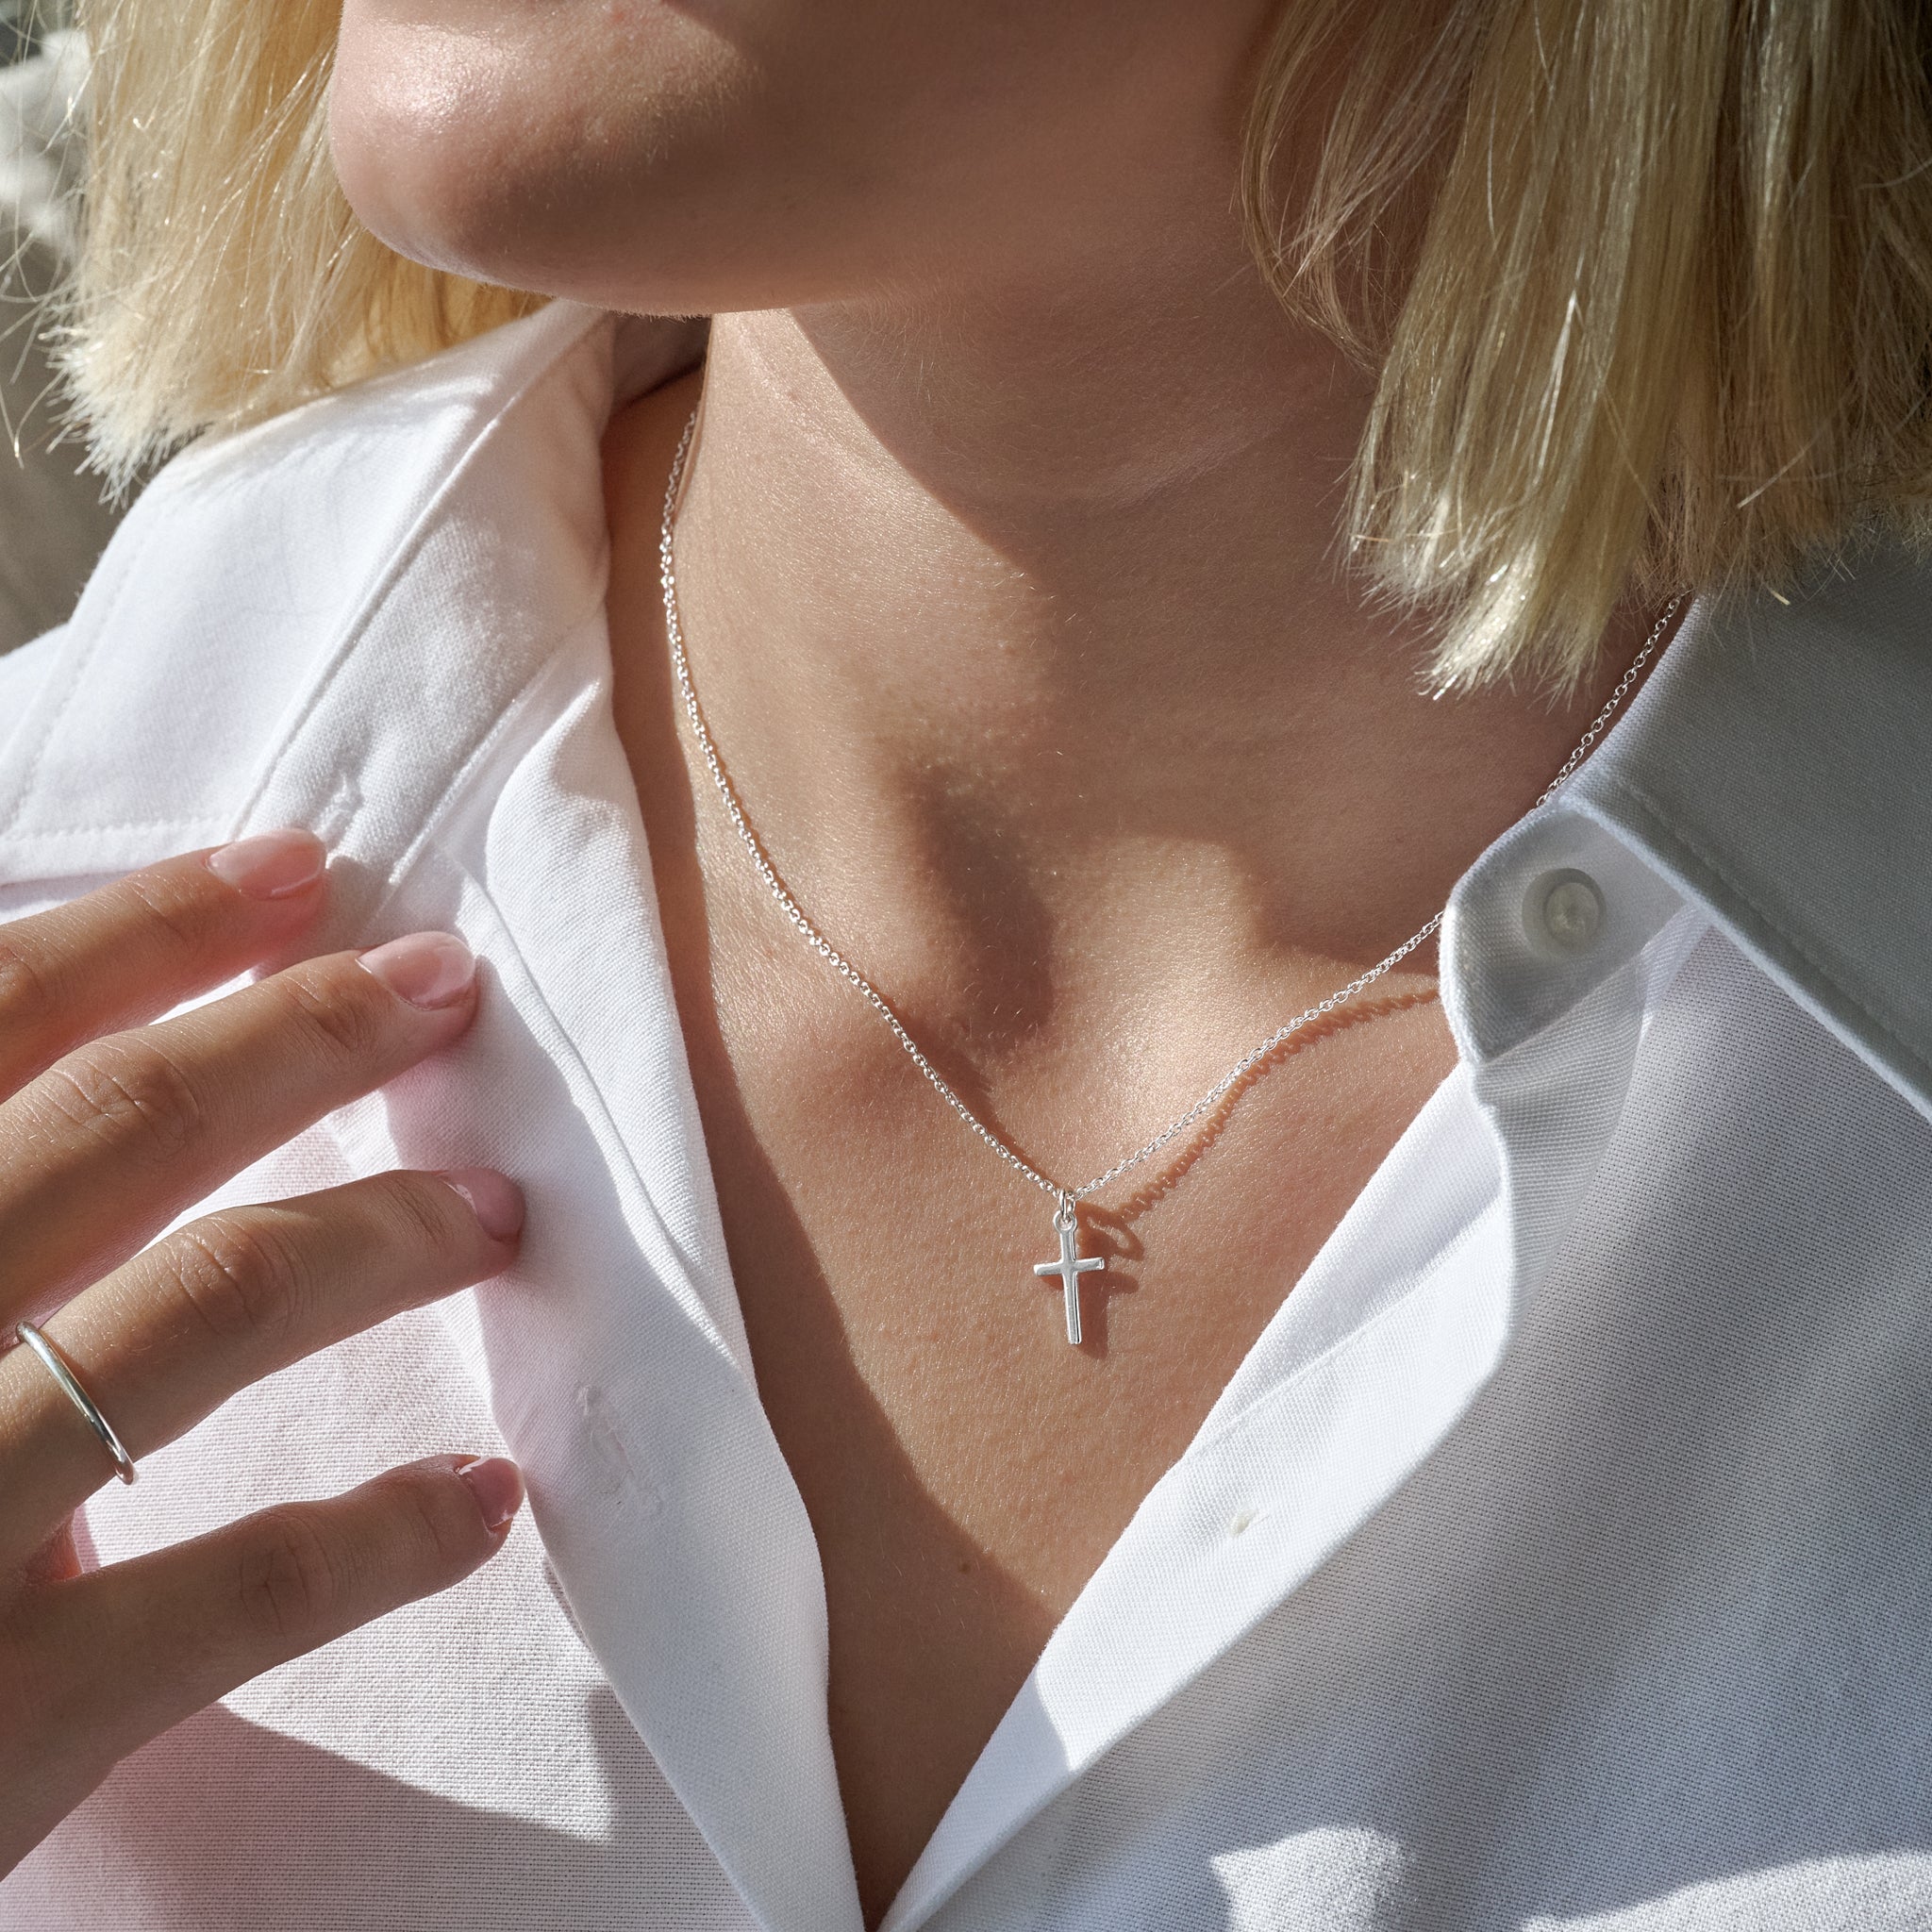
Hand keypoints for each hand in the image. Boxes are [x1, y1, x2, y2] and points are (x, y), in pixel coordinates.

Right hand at [0, 830, 525, 1874]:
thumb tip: (92, 1079)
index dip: (145, 929)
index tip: (292, 869)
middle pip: (117, 1128)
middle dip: (301, 1032)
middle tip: (446, 986)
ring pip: (208, 1308)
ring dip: (384, 1235)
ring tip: (494, 1212)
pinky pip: (241, 1590)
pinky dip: (384, 1536)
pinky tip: (483, 1501)